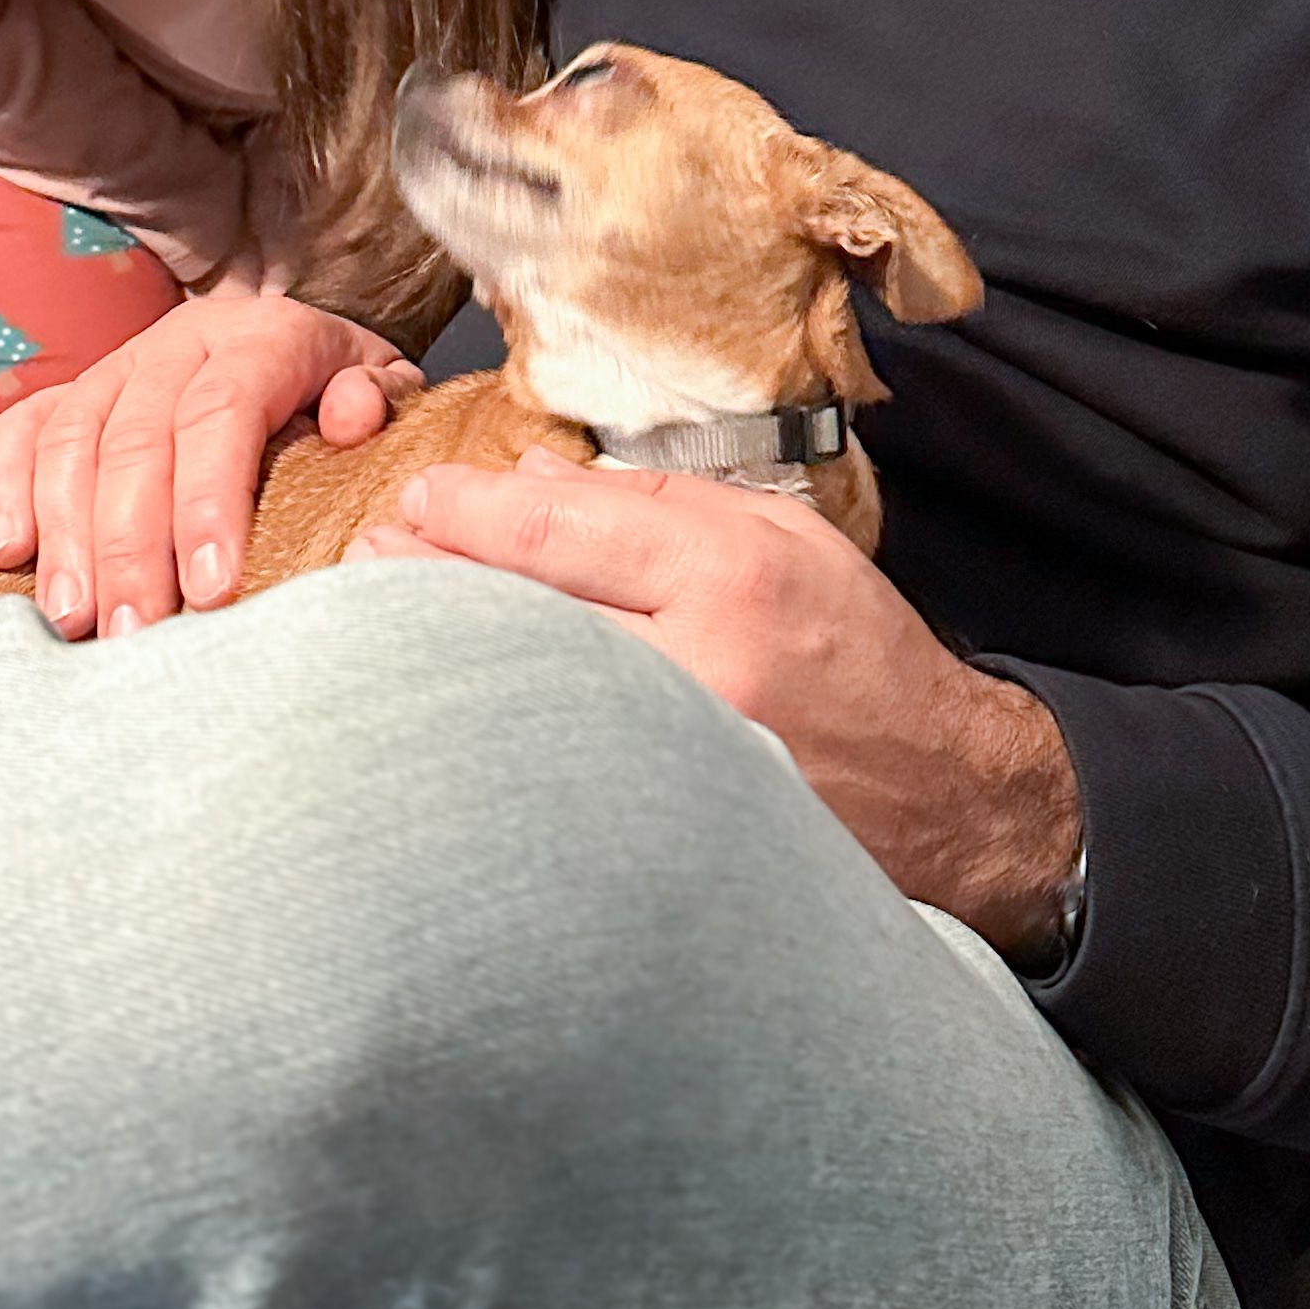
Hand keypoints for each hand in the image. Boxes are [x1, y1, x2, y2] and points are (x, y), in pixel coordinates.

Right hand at [0, 286, 420, 636]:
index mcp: (264, 338)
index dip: (210, 502)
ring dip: (65, 534)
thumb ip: (375, 399)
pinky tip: (9, 553)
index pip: (224, 412)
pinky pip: (20, 427)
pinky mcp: (71, 389)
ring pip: (72, 439)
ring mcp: (118, 366)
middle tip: (135, 634)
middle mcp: (181, 345)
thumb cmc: (339, 386)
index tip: (211, 593)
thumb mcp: (380, 383)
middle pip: (138, 440)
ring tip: (73, 618)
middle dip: (130, 546)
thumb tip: (352, 416)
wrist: (292, 331)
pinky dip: (3, 486)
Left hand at [358, 452, 1083, 953]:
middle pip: (521, 613)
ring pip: (523, 698)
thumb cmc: (856, 650)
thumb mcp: (781, 537)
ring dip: (444, 658)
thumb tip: (531, 482)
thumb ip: (657, 507)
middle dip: (429, 582)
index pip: (561, 528)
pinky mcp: (666, 826)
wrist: (942, 794)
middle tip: (367, 558)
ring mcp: (676, 759)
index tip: (419, 498)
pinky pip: (553, 771)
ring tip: (383, 629)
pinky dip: (496, 737)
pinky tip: (451, 719)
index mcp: (729, 573)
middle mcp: (698, 667)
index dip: (470, 510)